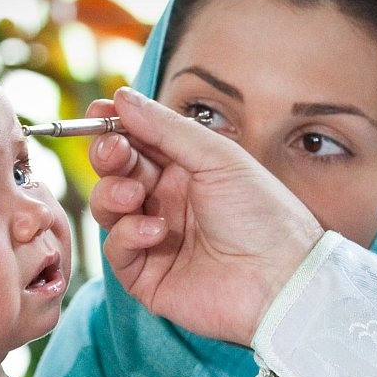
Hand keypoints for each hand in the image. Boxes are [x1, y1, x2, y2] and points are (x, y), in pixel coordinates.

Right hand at [85, 88, 323, 345]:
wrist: (281, 279)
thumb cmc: (262, 215)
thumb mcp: (217, 157)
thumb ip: (166, 128)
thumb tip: (120, 98)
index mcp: (185, 170)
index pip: (137, 142)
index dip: (114, 126)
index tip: (95, 112)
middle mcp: (166, 201)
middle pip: (117, 171)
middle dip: (108, 157)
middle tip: (114, 151)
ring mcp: (153, 239)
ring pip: (108, 208)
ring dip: (111, 194)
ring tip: (135, 194)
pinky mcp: (146, 276)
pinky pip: (117, 249)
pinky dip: (128, 234)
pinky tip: (156, 231)